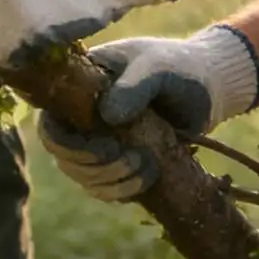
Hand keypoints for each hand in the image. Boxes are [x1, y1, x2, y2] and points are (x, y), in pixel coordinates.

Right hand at [38, 25, 258, 200]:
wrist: (209, 87)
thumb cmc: (179, 67)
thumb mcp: (159, 68)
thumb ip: (134, 86)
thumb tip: (106, 117)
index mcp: (81, 84)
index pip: (49, 118)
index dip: (64, 141)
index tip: (105, 147)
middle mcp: (83, 115)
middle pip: (62, 154)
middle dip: (92, 166)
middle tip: (131, 159)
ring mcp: (100, 139)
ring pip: (82, 175)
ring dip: (108, 181)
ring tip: (146, 168)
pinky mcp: (119, 161)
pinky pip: (104, 186)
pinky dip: (120, 191)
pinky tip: (146, 180)